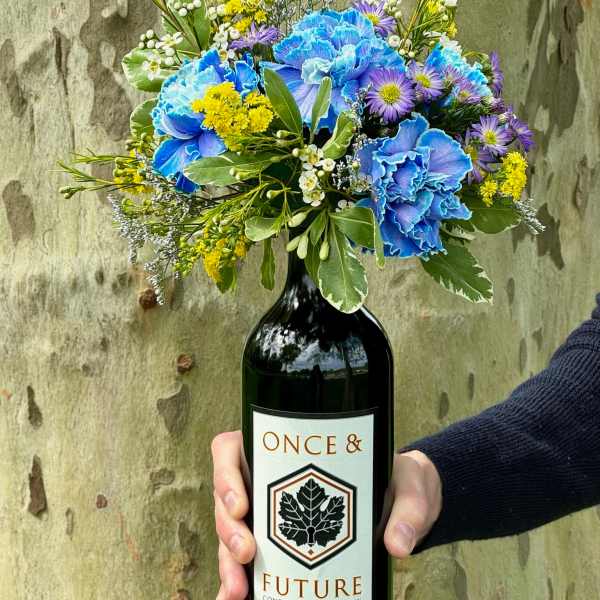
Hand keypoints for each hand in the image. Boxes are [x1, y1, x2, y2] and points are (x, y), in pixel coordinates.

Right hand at [211, 432, 441, 599]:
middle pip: (227, 497)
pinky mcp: (277, 543)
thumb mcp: (409, 485)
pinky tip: (236, 599)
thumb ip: (408, 509)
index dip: (226, 474)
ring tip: (239, 592)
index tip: (242, 504)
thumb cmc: (398, 481)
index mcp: (286, 450)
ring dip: (228, 562)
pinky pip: (246, 562)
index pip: (232, 449)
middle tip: (247, 554)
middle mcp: (268, 479)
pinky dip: (236, 580)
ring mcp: (269, 513)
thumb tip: (396, 545)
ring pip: (230, 532)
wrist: (404, 504)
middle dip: (228, 528)